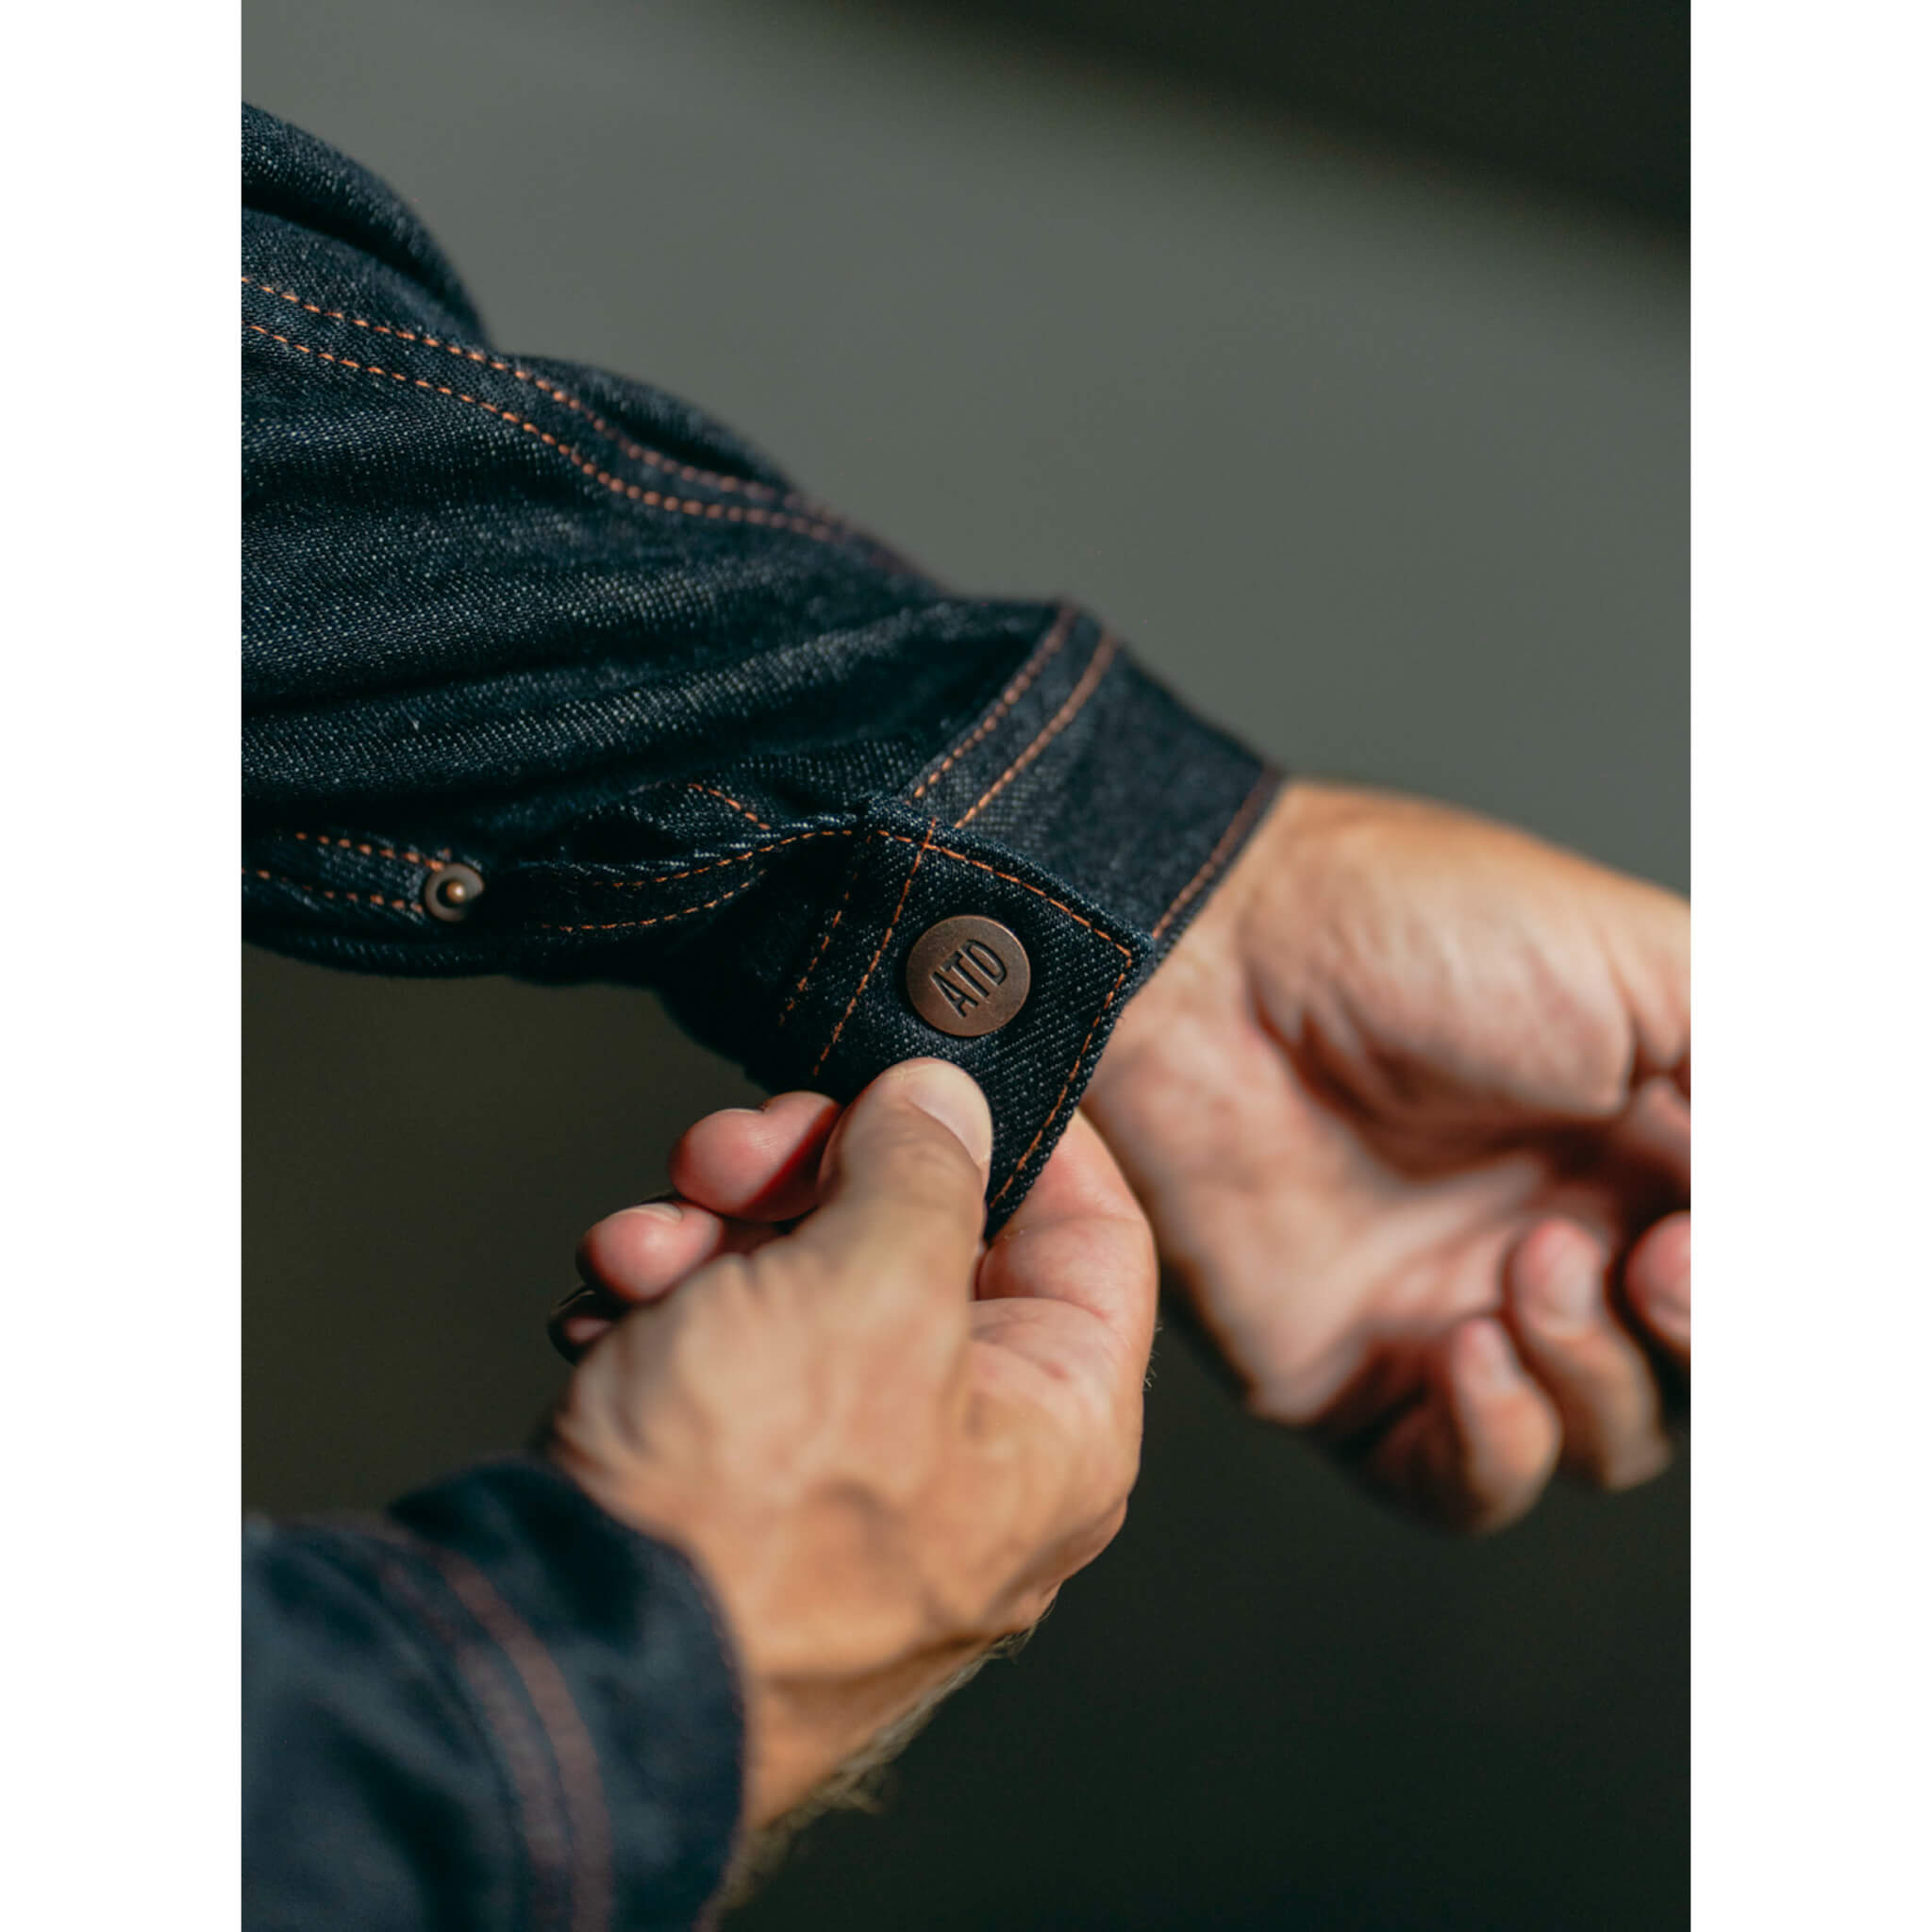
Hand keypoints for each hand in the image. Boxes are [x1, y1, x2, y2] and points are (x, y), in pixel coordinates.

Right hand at [546, 1060, 1155, 1827]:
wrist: (569, 1676)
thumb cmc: (753, 1518)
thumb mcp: (865, 1295)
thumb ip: (924, 1174)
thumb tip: (947, 1101)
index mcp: (1055, 1432)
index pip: (1092, 1239)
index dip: (1026, 1134)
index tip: (936, 1064)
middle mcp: (969, 1465)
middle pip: (928, 1250)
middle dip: (816, 1175)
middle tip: (729, 1148)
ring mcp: (848, 1487)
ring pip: (810, 1292)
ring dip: (718, 1235)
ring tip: (641, 1243)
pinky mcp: (738, 1497)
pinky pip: (729, 1363)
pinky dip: (672, 1312)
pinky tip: (609, 1305)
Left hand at [1084, 781, 1688, 1531]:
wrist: (1216, 957)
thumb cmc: (1414, 927)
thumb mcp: (1649, 969)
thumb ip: (1763, 1098)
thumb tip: (1816, 1213)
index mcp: (1638, 1142)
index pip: (1747, 1269)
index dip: (1759, 1286)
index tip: (1721, 1236)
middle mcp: (1559, 1233)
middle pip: (1695, 1367)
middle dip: (1705, 1337)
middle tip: (1658, 1262)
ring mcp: (1457, 1309)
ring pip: (1603, 1438)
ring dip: (1599, 1375)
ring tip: (1531, 1266)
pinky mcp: (1352, 1372)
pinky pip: (1462, 1487)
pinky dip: (1498, 1450)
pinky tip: (1471, 1352)